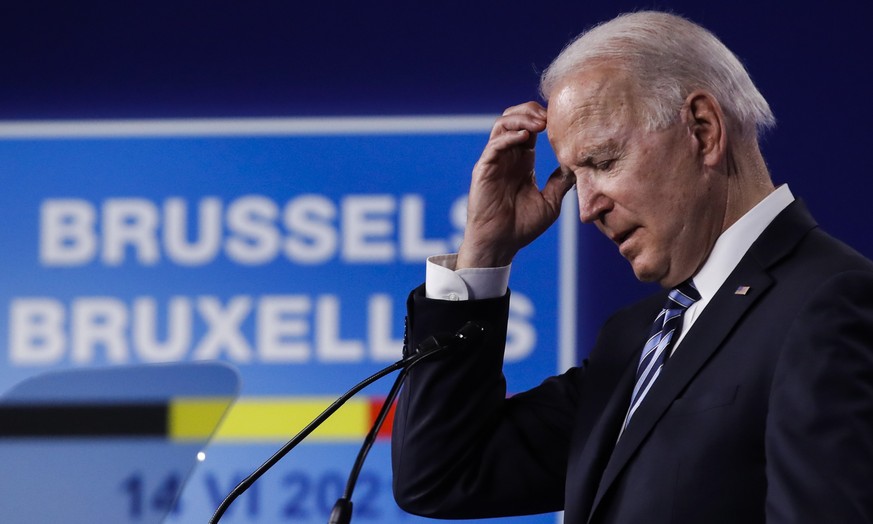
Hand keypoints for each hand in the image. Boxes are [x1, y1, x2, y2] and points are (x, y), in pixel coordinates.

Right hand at [457, 102, 574, 268]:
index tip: (562, 120)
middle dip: (531, 111)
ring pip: (502, 124)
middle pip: (514, 118)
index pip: (530, 127)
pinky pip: (494, 145)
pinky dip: (509, 136)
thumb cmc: (522, 227)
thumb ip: (561, 182)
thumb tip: (579, 166)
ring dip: (521, 118)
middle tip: (550, 117)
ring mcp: (494, 161)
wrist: (501, 244)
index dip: (544, 118)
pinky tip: (525, 137)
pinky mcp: (484, 169)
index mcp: (523, 162)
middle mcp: (508, 157)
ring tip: (540, 123)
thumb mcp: (551, 202)